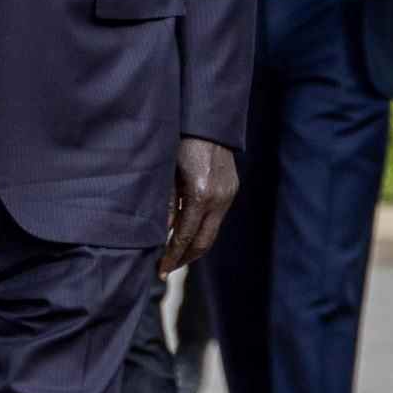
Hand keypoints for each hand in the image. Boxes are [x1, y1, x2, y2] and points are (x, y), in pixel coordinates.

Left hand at [160, 138, 238, 272]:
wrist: (207, 122)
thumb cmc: (179, 143)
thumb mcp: (165, 173)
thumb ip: (165, 204)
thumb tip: (162, 233)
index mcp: (199, 195)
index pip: (185, 237)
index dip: (172, 256)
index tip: (160, 269)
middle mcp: (218, 199)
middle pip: (203, 242)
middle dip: (184, 259)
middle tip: (166, 269)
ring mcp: (228, 195)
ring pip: (212, 232)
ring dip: (194, 247)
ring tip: (176, 257)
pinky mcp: (231, 190)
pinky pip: (216, 219)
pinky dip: (201, 231)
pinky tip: (188, 235)